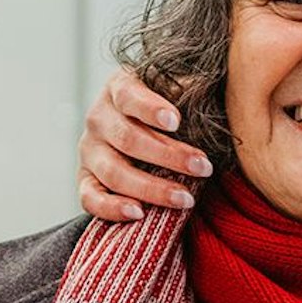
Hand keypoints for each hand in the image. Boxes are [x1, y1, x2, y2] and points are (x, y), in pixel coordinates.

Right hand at [76, 68, 213, 220]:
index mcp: (118, 88)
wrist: (129, 122)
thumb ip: (188, 89)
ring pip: (114, 172)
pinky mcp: (85, 180)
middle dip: (169, 156)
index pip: (129, 96)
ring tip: (186, 199)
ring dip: (152, 188)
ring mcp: (89, 151)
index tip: (177, 121)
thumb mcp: (172, 89)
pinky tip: (139, 213)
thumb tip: (216, 90)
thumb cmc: (164, 103)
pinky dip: (112, 208)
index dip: (151, 109)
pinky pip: (90, 198)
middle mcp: (98, 119)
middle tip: (204, 167)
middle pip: (128, 139)